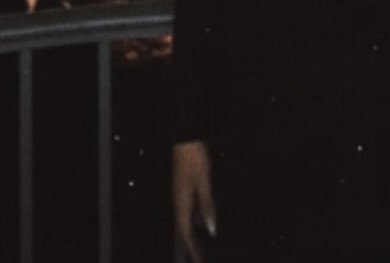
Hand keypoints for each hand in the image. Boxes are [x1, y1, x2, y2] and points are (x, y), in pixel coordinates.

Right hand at [173, 140, 216, 261]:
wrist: (186, 140)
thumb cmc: (195, 159)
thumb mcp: (204, 183)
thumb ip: (207, 205)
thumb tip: (211, 229)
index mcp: (182, 201)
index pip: (185, 232)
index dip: (192, 248)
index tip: (198, 261)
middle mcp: (179, 200)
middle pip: (183, 228)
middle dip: (190, 245)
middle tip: (198, 259)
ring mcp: (181, 193)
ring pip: (186, 219)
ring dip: (193, 233)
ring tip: (200, 247)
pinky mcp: (185, 187)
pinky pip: (189, 208)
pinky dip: (196, 218)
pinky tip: (202, 221)